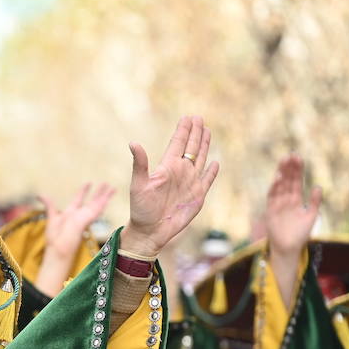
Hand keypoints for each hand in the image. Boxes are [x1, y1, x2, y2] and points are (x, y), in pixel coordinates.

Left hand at [42, 183, 115, 257]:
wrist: (60, 248)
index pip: (79, 199)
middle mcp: (80, 215)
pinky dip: (104, 204)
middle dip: (99, 192)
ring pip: (97, 204)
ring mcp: (85, 218)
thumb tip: (39, 195)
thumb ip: (49, 204)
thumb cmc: (55, 237)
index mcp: (71, 212)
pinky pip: (98, 211)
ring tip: (112, 188)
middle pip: (92, 201)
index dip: (83, 190)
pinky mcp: (88, 221)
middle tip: (107, 183)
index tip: (88, 182)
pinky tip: (109, 198)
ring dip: (105, 196)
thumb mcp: (51, 216)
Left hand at [121, 115, 220, 257]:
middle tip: (198, 118)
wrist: (150, 231)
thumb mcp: (139, 184)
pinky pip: (207, 180)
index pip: (177, 143)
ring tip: (207, 132)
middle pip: (191, 147)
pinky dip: (212, 171)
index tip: (187, 117)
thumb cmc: (141, 209)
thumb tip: (133, 142)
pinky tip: (215, 162)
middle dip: (195, 132)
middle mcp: (180, 172)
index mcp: (167, 167)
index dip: (183, 130)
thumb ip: (139, 164)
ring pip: (200, 159)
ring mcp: (190, 183)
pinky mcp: (198, 196)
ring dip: (204, 145)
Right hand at [262, 154, 320, 259]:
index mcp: (296, 199)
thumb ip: (315, 202)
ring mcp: (277, 204)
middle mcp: (286, 199)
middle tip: (291, 155)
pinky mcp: (270, 211)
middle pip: (288, 180)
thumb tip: (318, 186)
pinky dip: (274, 188)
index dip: (297, 170)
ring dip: (281, 174)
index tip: (298, 157)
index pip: (297, 181)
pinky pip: (272, 197)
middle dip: (289, 168)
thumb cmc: (300, 234)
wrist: (289, 248)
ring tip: (284, 162)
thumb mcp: (312, 217)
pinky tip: (278, 178)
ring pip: (280, 186)